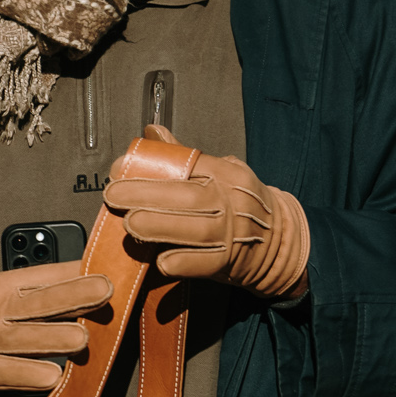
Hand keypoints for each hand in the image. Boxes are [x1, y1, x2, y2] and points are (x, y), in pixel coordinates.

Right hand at [0, 261, 111, 396]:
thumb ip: (13, 287)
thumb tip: (54, 282)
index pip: (41, 275)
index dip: (73, 272)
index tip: (101, 267)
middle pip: (41, 301)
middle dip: (74, 296)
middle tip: (104, 291)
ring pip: (30, 338)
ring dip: (58, 338)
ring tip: (83, 338)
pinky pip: (9, 374)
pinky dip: (31, 375)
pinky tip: (53, 376)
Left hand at [103, 125, 308, 299]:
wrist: (280, 240)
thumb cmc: (242, 204)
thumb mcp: (221, 173)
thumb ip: (185, 158)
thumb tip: (152, 133)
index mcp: (227, 174)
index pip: (189, 164)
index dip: (153, 166)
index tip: (121, 168)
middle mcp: (232, 201)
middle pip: (189, 196)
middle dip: (148, 195)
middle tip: (115, 195)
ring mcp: (233, 232)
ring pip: (196, 230)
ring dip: (160, 227)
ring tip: (130, 223)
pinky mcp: (230, 262)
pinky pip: (205, 263)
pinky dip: (183, 262)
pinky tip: (161, 261)